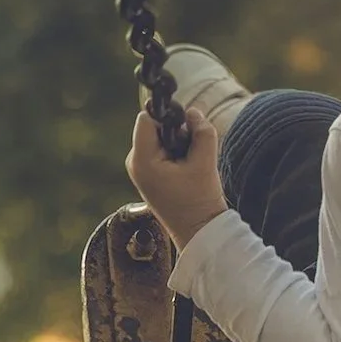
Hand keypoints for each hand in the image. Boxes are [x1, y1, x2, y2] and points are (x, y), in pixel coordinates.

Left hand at [126, 110, 227, 248]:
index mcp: (142, 160)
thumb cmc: (199, 199)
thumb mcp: (205, 161)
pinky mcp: (149, 174)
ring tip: (192, 164)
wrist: (198, 229)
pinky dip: (177, 152)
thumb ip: (202, 132)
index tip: (187, 124)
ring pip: (159, 138)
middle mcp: (135, 162)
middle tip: (193, 150)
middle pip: (153, 127)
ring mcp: (140, 169)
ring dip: (179, 142)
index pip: (147, 119)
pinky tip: (188, 169)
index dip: (167, 115)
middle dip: (176, 131)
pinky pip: (161, 150)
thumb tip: (193, 112)